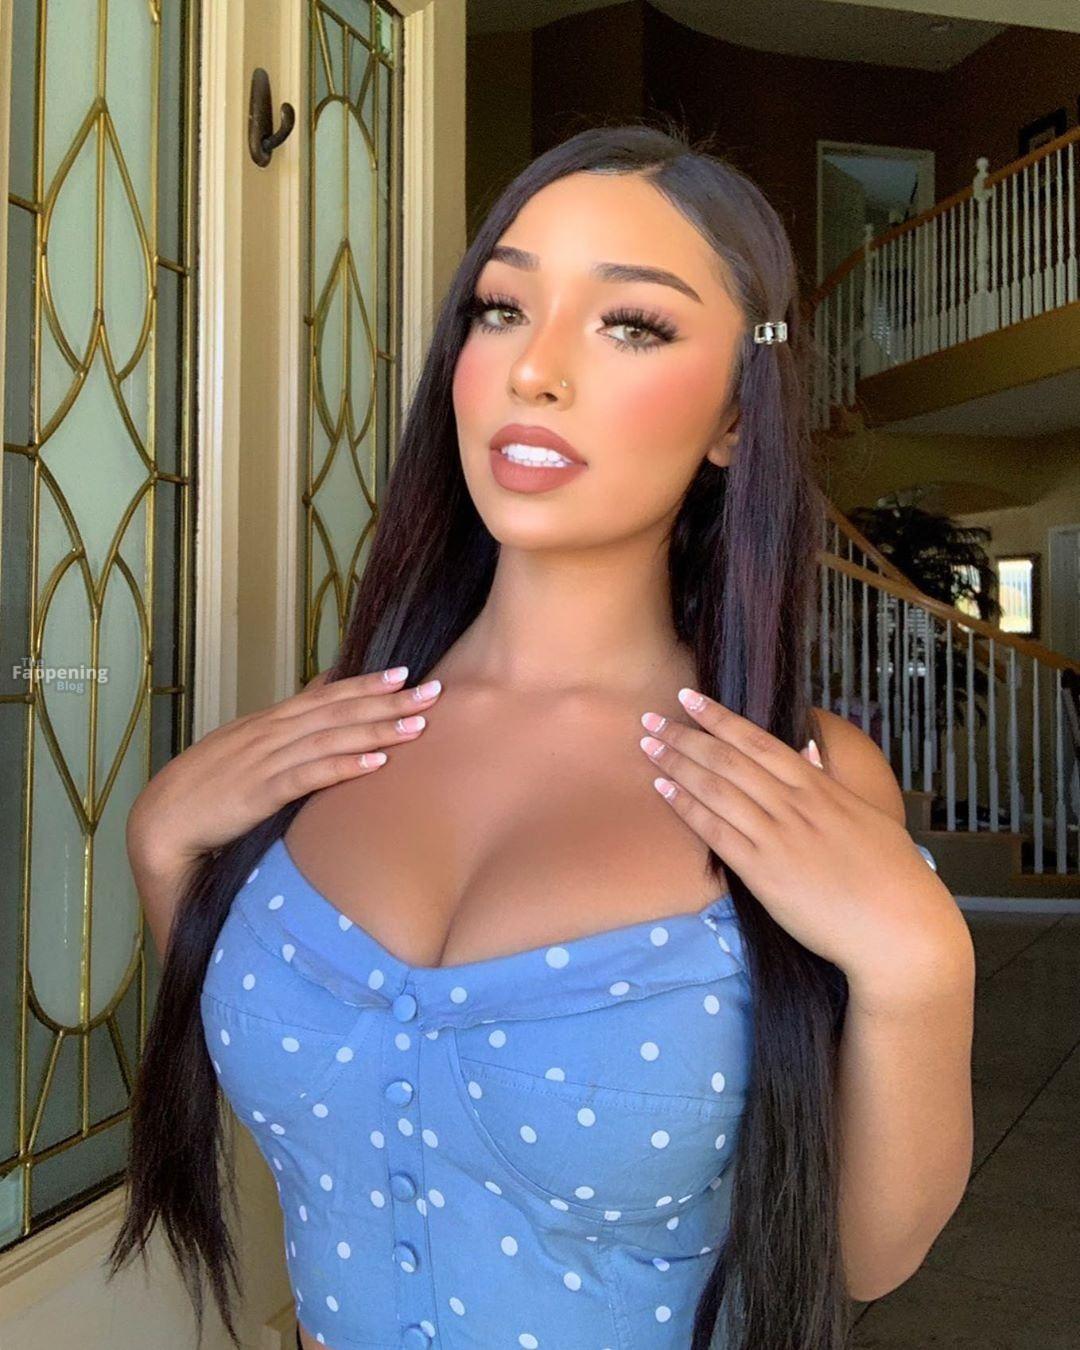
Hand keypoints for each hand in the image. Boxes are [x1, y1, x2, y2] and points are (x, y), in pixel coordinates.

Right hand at [127, 666, 442, 879]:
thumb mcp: (249, 744)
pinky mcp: (261, 793)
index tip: (407, 672)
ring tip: (417, 724)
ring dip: (376, 729)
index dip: (367, 684)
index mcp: (272, 722)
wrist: (164, 818)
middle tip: (433, 690)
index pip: (327, 696)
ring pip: (331, 738)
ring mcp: (267, 760)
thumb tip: (325, 687)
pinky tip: (374, 762)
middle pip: (338, 711)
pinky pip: (309, 776)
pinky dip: (343, 766)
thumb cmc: (210, 784)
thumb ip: (289, 719)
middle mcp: (272, 734)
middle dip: (387, 701)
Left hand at [637, 687, 969, 1006]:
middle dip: (686, 735)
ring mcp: (777, 837)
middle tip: (651, 718)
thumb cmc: (892, 875)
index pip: (758, 742)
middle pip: (728, 759)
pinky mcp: (763, 873)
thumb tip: (808, 753)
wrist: (899, 928)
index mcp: (818, 788)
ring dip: (678, 764)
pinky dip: (686, 807)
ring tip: (648, 746)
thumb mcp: (867, 816)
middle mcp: (794, 805)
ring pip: (716, 789)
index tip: (691, 698)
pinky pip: (715, 832)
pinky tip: (663, 790)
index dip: (720, 717)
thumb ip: (831, 785)